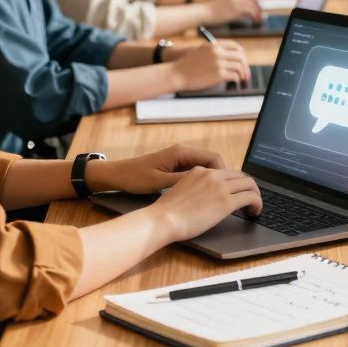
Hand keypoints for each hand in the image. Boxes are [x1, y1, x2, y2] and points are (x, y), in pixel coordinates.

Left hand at [87, 144, 227, 194]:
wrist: (117, 175)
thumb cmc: (135, 177)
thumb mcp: (160, 182)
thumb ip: (184, 181)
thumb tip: (206, 183)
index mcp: (181, 152)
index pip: (213, 158)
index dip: (225, 172)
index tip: (229, 187)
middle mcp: (184, 152)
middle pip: (213, 161)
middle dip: (224, 176)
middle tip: (230, 192)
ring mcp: (180, 159)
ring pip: (207, 166)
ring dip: (215, 178)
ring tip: (221, 194)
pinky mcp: (176, 166)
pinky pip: (198, 171)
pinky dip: (205, 180)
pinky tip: (206, 193)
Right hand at [147, 166, 262, 241]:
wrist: (163, 219)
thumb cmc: (166, 212)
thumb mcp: (180, 190)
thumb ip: (194, 188)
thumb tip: (203, 198)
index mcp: (200, 171)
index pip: (226, 172)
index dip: (235, 182)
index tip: (238, 192)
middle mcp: (212, 175)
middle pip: (240, 175)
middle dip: (248, 187)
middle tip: (250, 200)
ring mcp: (220, 187)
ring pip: (249, 184)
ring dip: (255, 195)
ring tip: (255, 207)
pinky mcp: (226, 201)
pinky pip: (251, 197)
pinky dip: (257, 203)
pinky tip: (255, 212)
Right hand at [169, 41, 250, 90]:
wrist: (176, 74)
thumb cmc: (187, 65)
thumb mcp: (201, 51)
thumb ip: (214, 51)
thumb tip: (231, 58)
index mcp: (214, 45)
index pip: (235, 46)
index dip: (241, 54)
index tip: (242, 61)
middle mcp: (218, 52)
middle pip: (240, 56)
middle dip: (245, 65)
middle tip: (245, 73)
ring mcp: (218, 63)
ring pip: (239, 66)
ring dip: (243, 74)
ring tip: (242, 79)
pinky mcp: (218, 74)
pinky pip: (234, 76)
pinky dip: (237, 79)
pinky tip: (234, 82)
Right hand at [202, 0, 262, 24]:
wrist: (203, 11)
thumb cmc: (210, 7)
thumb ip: (234, 0)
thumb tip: (242, 9)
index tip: (259, 4)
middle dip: (259, 6)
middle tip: (262, 12)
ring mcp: (236, 1)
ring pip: (253, 6)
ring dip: (258, 12)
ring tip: (260, 18)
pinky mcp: (236, 9)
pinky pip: (250, 12)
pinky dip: (255, 16)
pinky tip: (256, 20)